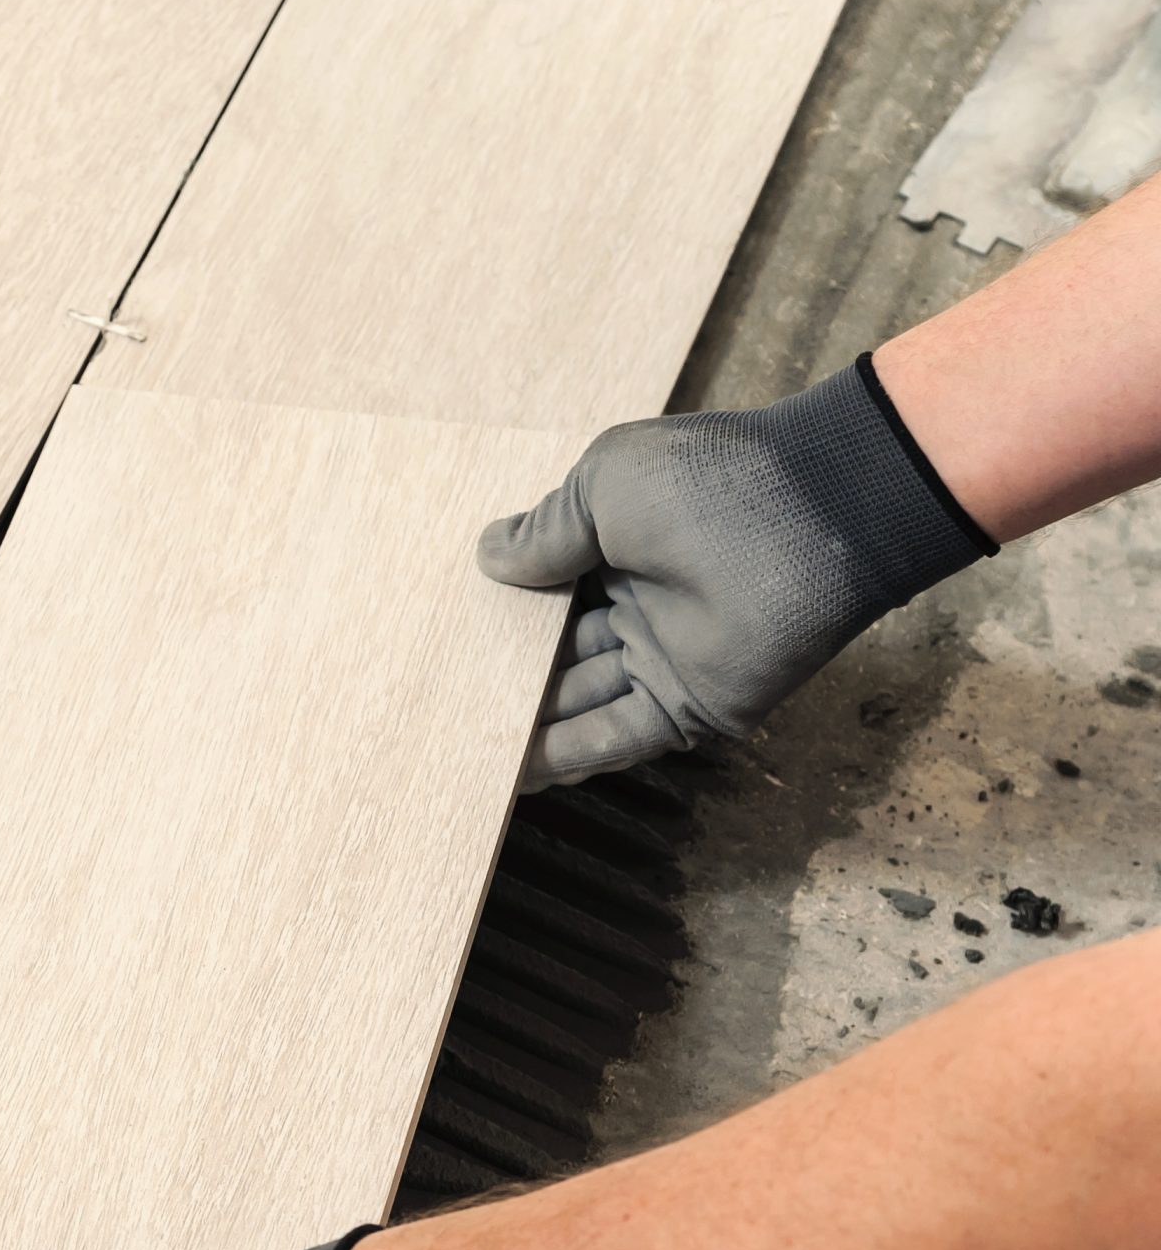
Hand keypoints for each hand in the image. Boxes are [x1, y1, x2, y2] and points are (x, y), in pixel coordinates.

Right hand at [479, 358, 990, 790]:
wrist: (814, 516)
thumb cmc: (710, 481)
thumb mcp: (603, 485)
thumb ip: (546, 531)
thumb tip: (488, 558)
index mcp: (618, 552)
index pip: (546, 598)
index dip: (500, 618)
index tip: (446, 637)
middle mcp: (636, 611)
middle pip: (554, 658)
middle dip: (501, 679)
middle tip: (435, 703)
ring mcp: (660, 663)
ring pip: (575, 704)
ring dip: (521, 725)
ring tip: (452, 746)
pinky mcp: (686, 707)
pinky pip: (613, 738)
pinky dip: (564, 755)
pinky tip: (510, 768)